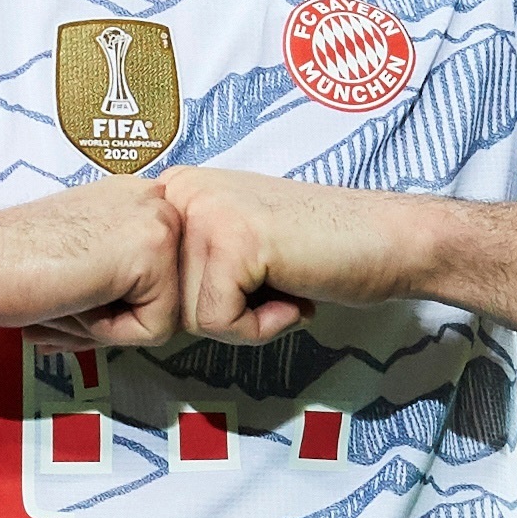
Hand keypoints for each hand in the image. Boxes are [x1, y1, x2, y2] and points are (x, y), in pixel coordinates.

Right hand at [0, 175, 184, 344]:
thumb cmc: (11, 261)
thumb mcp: (81, 248)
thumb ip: (115, 261)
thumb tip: (140, 300)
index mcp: (134, 198)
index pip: (153, 277)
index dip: (109, 304)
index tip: (65, 299)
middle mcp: (152, 200)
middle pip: (162, 297)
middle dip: (112, 318)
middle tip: (60, 307)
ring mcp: (158, 223)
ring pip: (161, 316)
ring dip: (107, 326)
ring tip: (63, 301)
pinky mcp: (154, 254)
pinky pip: (153, 329)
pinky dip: (110, 333)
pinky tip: (72, 302)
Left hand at [156, 166, 433, 343]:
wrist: (392, 241)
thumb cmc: (318, 253)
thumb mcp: (231, 246)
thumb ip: (183, 263)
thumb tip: (124, 315)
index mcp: (175, 190)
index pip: (146, 282)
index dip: (196, 304)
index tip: (247, 285)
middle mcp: (180, 191)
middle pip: (161, 302)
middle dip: (219, 314)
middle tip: (273, 286)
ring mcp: (204, 211)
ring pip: (187, 317)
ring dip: (245, 321)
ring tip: (286, 283)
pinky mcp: (233, 240)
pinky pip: (218, 322)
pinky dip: (261, 327)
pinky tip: (296, 294)